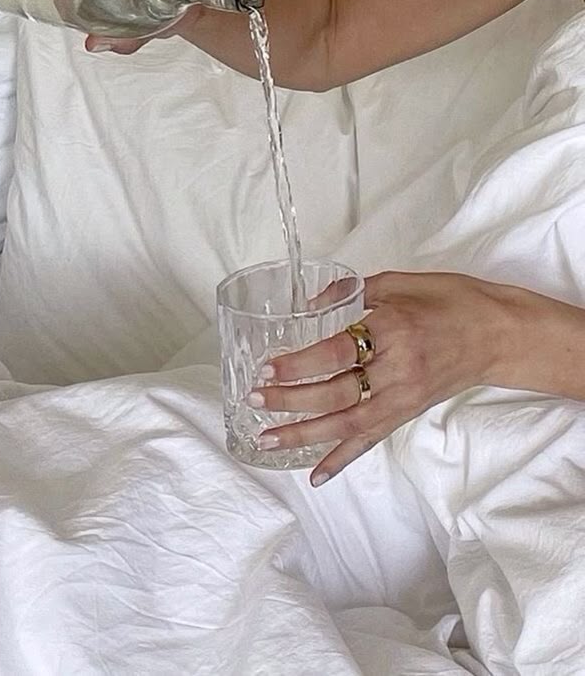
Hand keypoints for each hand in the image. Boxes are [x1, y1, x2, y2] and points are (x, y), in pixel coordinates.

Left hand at [248, 271, 566, 487]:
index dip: (300, 363)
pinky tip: (316, 473)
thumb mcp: (400, 282)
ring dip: (305, 434)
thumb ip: (352, 291)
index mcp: (393, 328)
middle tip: (256, 400)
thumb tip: (310, 305)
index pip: (337, 351)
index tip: (268, 367)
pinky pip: (371, 439)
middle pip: (337, 391)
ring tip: (267, 440)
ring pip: (348, 422)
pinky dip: (342, 458)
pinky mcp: (408, 412)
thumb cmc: (451, 301)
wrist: (498, 334)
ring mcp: (403, 396)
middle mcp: (397, 368)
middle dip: (292, 399)